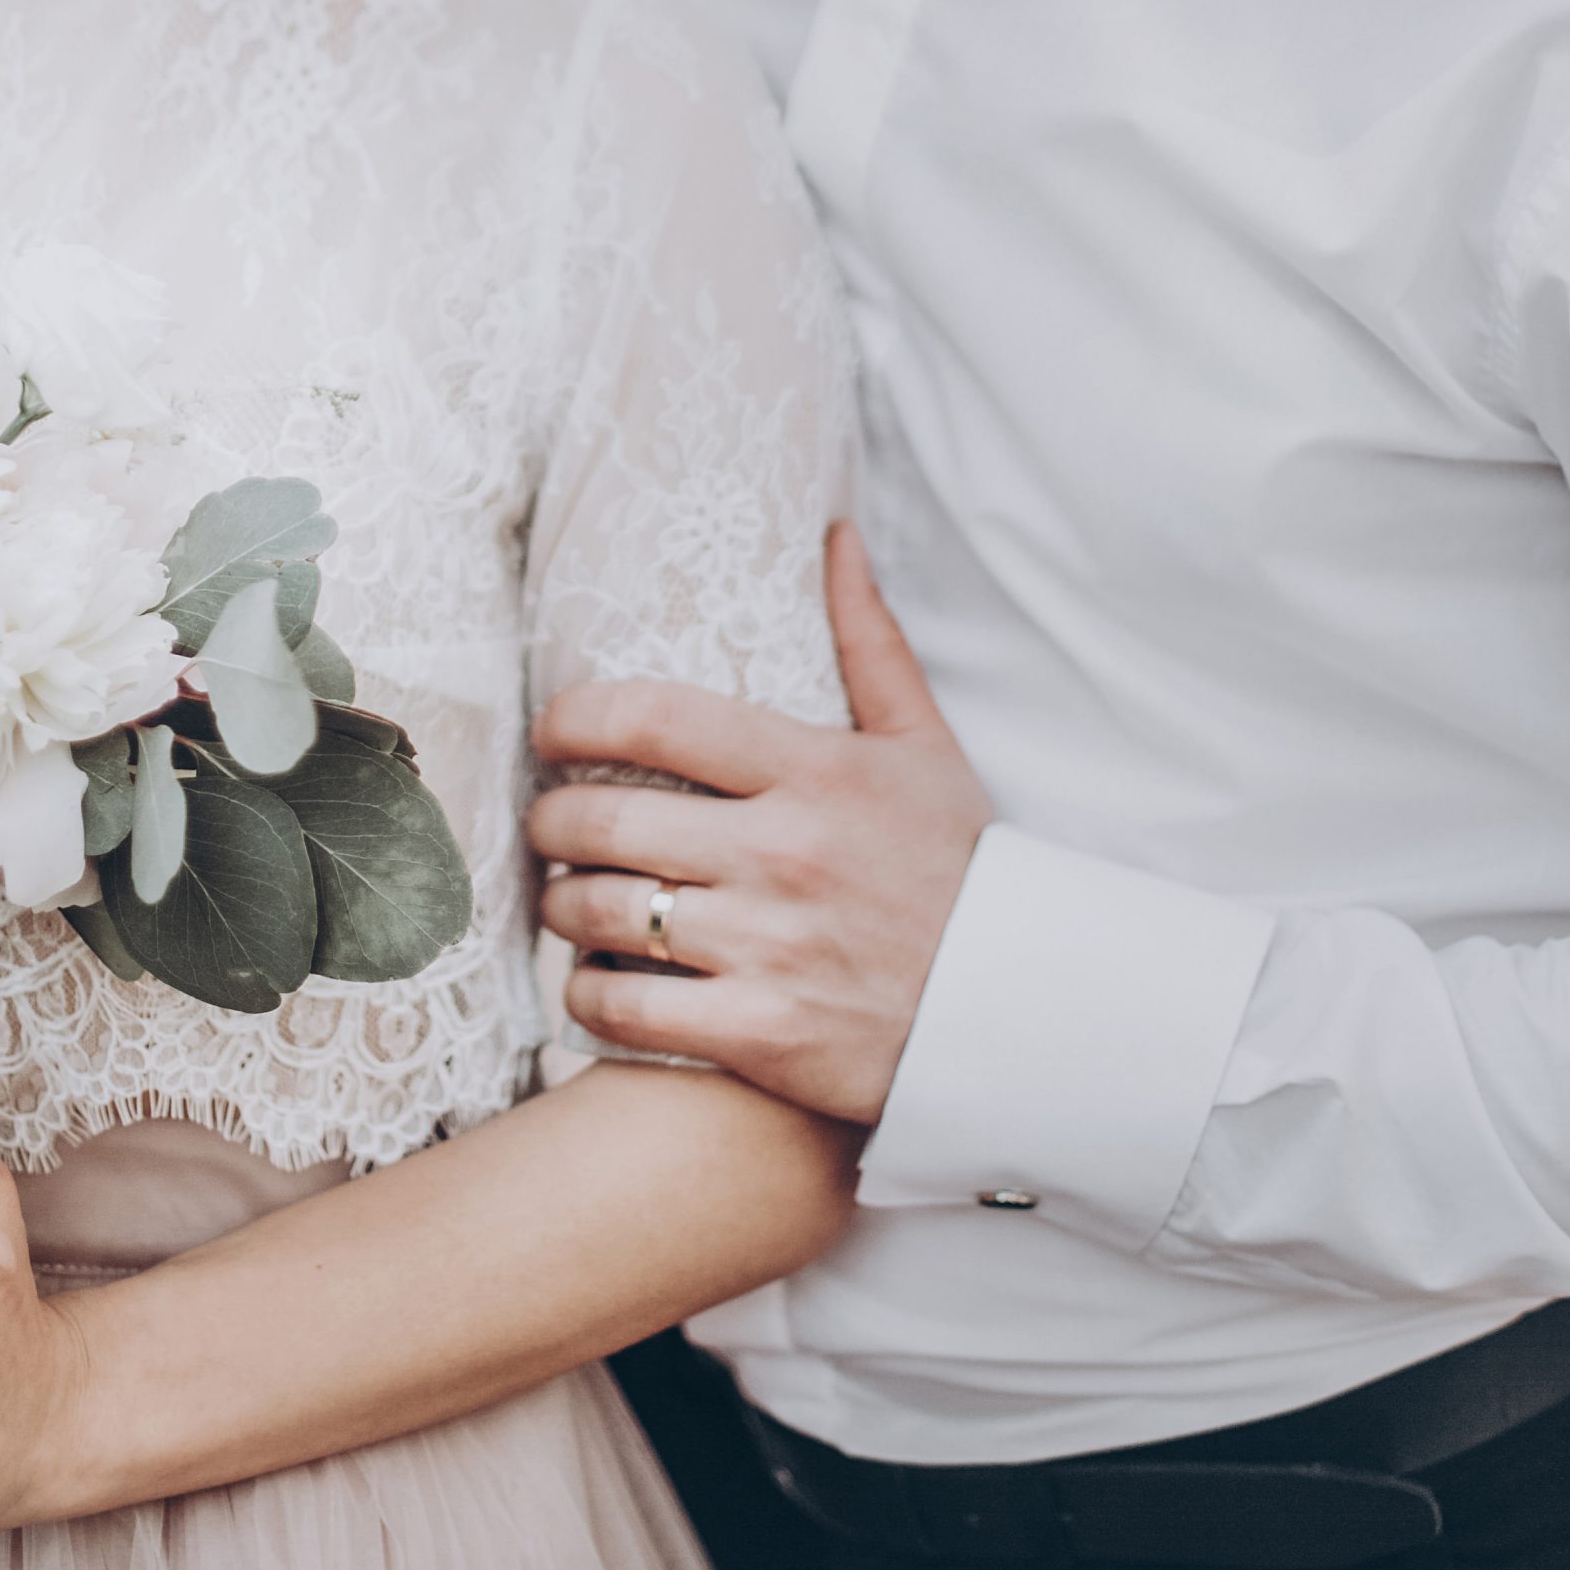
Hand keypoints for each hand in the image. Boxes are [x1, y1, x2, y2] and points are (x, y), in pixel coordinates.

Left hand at [530, 522, 990, 1123]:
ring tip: (564, 898)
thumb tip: (835, 537)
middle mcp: (785, 854)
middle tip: (549, 823)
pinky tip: (590, 980)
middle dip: (552, 819)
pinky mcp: (762, 1033)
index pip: (656, 717)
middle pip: (607, 819)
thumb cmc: (962, 871)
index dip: (575, 717)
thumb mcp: (927, 746)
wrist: (1020, 1008)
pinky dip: (586, 994)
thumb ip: (870, 642)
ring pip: (601, 913)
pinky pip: (625, 1008)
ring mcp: (770, 948)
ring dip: (559, 905)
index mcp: (818, 773)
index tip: (551, 730)